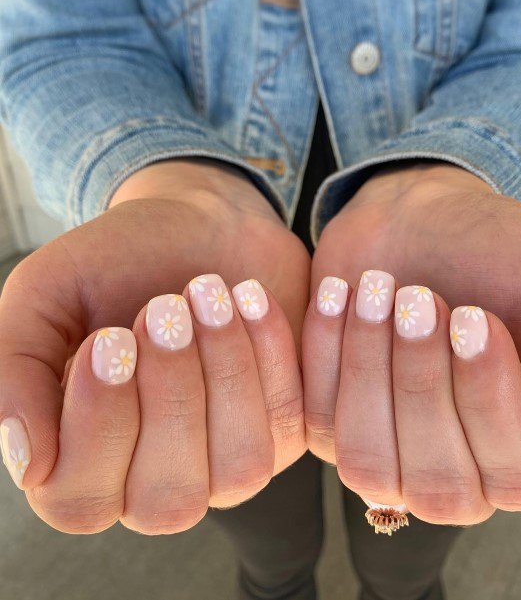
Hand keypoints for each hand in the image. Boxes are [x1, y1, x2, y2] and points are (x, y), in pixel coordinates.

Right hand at [0, 160, 309, 533]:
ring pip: (239, 467)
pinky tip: (251, 299)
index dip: (99, 424)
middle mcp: (159, 479)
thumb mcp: (47, 298)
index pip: (81, 498)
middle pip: (168, 496)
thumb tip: (27, 463)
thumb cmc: (118, 265)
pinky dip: (271, 355)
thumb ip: (17, 372)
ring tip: (209, 295)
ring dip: (227, 375)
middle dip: (171, 394)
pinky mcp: (282, 430)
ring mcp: (227, 464)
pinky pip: (288, 420)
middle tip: (164, 308)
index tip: (111, 338)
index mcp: (86, 461)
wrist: (201, 227)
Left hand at [303, 163, 520, 525]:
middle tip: (419, 297)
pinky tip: (340, 295)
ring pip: (370, 465)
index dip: (489, 398)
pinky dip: (327, 353)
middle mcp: (462, 474)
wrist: (418, 221)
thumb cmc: (500, 254)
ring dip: (370, 370)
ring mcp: (392, 458)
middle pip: (439, 480)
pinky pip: (320, 423)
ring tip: (378, 292)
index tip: (473, 316)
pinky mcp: (334, 428)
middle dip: (422, 379)